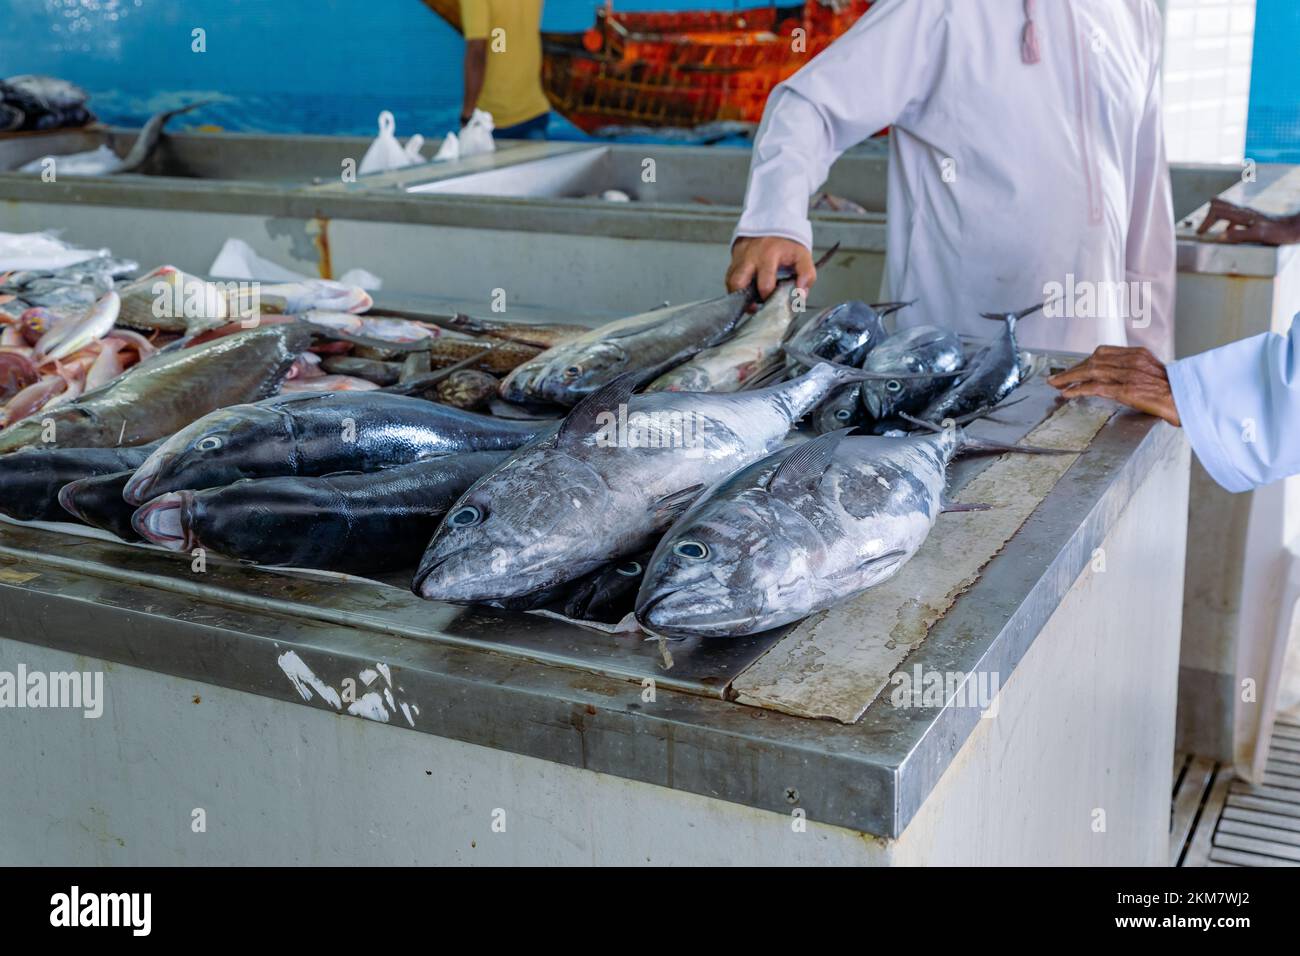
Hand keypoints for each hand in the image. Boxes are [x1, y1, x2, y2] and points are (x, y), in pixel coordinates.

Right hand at [726, 236, 816, 300]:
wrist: (772, 224)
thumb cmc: (787, 244)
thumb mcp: (802, 255)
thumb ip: (807, 275)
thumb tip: (801, 295)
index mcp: (768, 256)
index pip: (764, 284)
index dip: (768, 298)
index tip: (774, 302)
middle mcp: (750, 257)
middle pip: (738, 283)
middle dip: (746, 300)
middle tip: (756, 307)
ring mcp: (739, 259)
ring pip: (730, 282)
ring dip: (738, 296)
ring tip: (750, 302)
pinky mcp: (733, 261)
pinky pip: (729, 278)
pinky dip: (736, 289)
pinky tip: (746, 293)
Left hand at [1047, 345, 1181, 425]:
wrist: (1188, 400)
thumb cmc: (1175, 391)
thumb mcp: (1154, 373)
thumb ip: (1136, 371)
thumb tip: (1118, 377)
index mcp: (1138, 354)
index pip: (1103, 352)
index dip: (1085, 360)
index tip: (1075, 368)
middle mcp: (1131, 361)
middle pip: (1093, 360)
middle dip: (1073, 369)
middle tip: (1058, 377)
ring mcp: (1128, 375)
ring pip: (1090, 371)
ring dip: (1069, 378)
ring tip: (1055, 384)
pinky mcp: (1125, 390)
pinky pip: (1095, 387)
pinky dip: (1078, 389)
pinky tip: (1067, 393)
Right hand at [1196, 199, 1299, 245]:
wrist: (1296, 228)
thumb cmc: (1279, 232)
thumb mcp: (1259, 235)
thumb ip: (1238, 235)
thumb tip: (1219, 236)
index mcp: (1242, 214)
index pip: (1216, 211)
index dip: (1206, 222)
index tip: (1201, 234)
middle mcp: (1243, 211)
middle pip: (1219, 205)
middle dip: (1207, 216)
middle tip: (1202, 230)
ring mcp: (1248, 214)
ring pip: (1226, 210)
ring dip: (1215, 218)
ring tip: (1209, 230)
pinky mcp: (1253, 218)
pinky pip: (1234, 217)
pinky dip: (1226, 223)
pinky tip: (1229, 232)